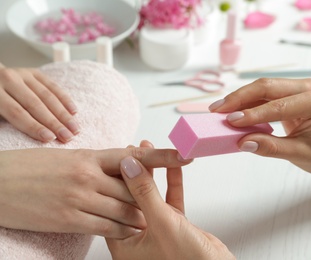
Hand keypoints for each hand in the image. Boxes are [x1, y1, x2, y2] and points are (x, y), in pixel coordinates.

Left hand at [0, 66, 78, 142]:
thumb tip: (37, 135)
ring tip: (75, 129)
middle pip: (35, 105)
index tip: (50, 138)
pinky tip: (74, 112)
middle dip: (54, 123)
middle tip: (68, 136)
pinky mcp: (34, 72)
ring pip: (47, 96)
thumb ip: (9, 119)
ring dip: (64, 114)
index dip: (35, 127)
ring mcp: (23, 74)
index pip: (18, 113)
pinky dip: (65, 99)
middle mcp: (9, 80)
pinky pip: (53, 86)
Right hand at [0, 145, 191, 238]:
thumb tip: (125, 162)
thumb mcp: (68, 156)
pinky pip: (107, 227)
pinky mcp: (70, 220)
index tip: (185, 154)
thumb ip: (98, 162)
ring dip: (138, 217)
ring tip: (146, 220)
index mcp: (89, 155)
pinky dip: (121, 230)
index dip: (163, 155)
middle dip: (148, 197)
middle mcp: (88, 176)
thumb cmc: (33, 168)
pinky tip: (127, 230)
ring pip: (124, 210)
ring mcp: (80, 198)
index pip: (134, 155)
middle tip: (160, 202)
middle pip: (133, 188)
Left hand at [106, 154, 234, 259]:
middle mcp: (138, 238)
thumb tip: (128, 166)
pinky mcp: (175, 226)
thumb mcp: (161, 223)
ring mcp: (157, 231)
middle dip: (136, 172)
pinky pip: (170, 200)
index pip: (114, 205)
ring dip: (154, 174)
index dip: (117, 179)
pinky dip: (172, 183)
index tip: (120, 157)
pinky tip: (172, 165)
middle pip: (133, 198)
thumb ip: (145, 193)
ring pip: (152, 197)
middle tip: (134, 149)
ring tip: (150, 149)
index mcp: (124, 245)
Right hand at [209, 78, 310, 174]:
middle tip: (217, 110)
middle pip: (266, 87)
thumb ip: (271, 148)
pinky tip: (230, 110)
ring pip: (261, 87)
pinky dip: (245, 102)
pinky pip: (262, 94)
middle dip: (239, 98)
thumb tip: (243, 143)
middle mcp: (307, 88)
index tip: (230, 121)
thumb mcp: (299, 155)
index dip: (252, 114)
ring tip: (219, 109)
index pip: (278, 106)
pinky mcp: (287, 92)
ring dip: (239, 98)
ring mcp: (296, 88)